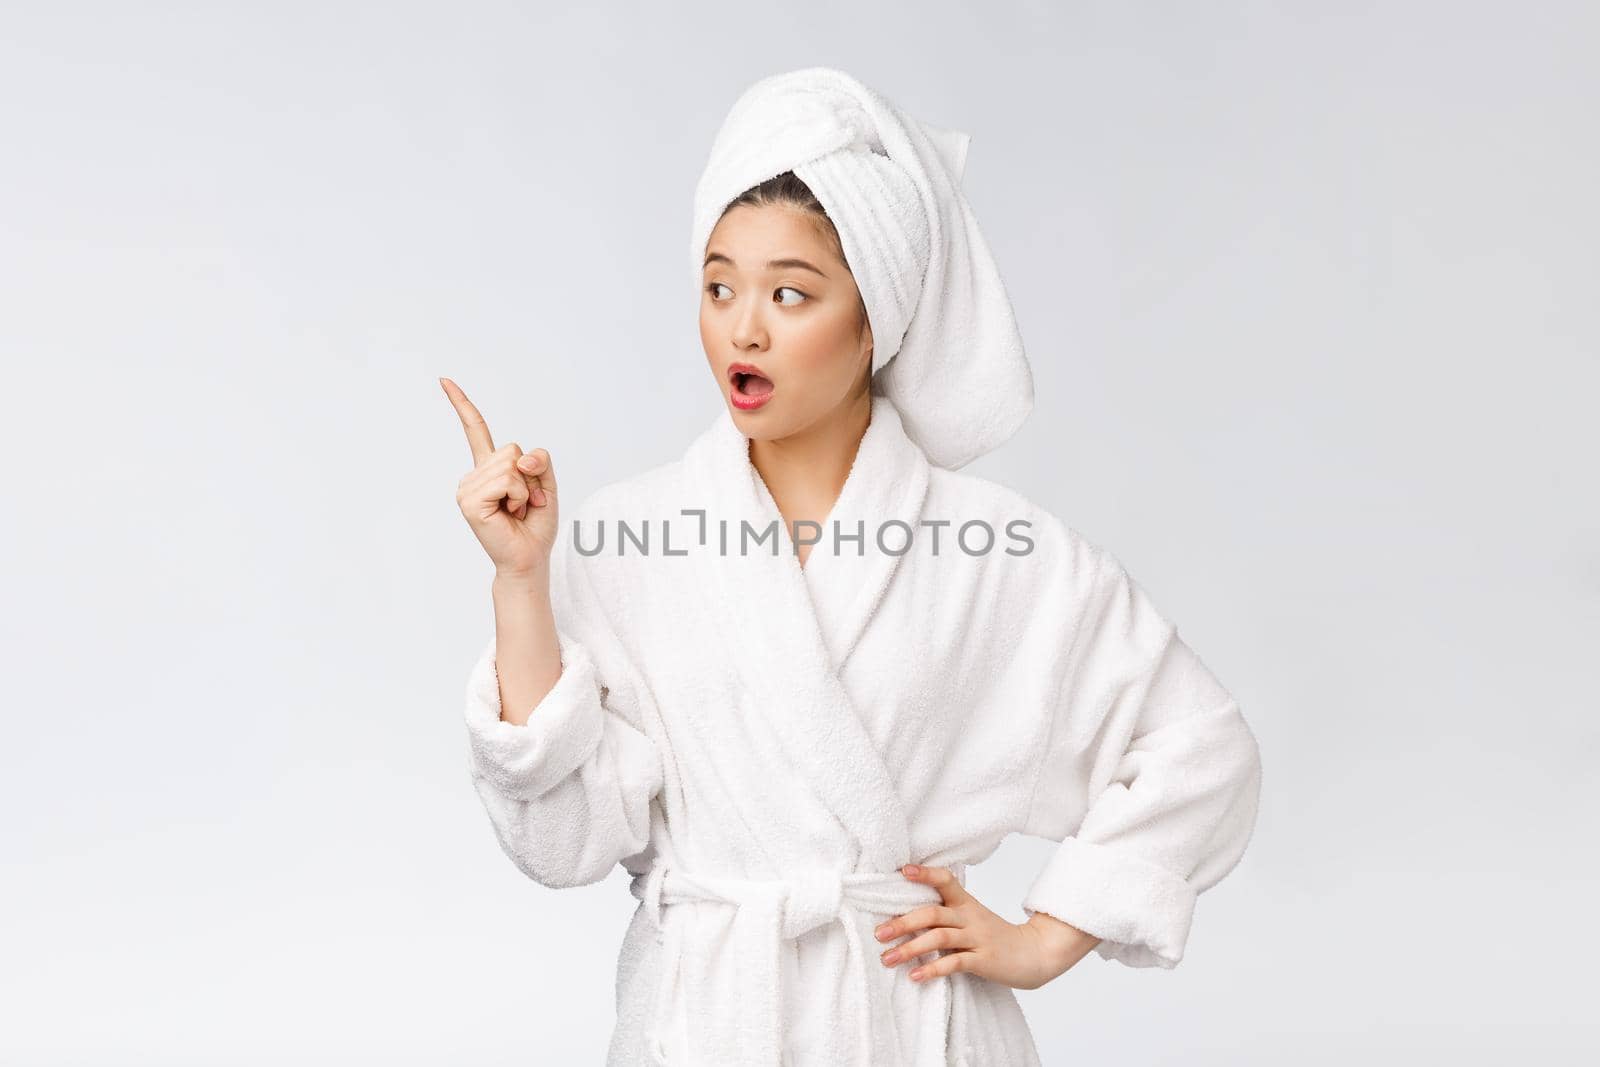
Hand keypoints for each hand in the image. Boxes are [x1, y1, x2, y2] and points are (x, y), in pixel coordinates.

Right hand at [443, 377, 558, 576]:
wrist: (529, 558)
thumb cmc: (535, 525)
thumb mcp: (546, 485)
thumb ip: (540, 461)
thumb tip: (522, 458)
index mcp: (489, 469)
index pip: (476, 430)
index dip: (462, 404)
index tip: (444, 380)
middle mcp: (474, 475)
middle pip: (512, 449)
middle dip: (529, 476)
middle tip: (524, 504)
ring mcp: (468, 488)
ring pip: (511, 465)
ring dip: (525, 490)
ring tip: (517, 510)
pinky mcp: (469, 501)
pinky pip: (506, 481)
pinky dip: (518, 497)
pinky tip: (510, 514)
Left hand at [874, 864, 1102, 990]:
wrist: (1036, 954)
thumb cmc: (996, 936)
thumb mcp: (973, 917)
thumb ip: (946, 913)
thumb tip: (905, 915)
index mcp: (966, 903)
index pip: (945, 880)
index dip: (925, 874)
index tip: (902, 871)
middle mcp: (970, 917)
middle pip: (932, 913)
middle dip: (902, 922)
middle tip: (878, 933)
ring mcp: (977, 938)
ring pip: (939, 938)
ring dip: (909, 949)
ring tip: (887, 959)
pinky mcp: (983, 960)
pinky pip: (954, 963)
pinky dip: (932, 970)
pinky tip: (915, 976)